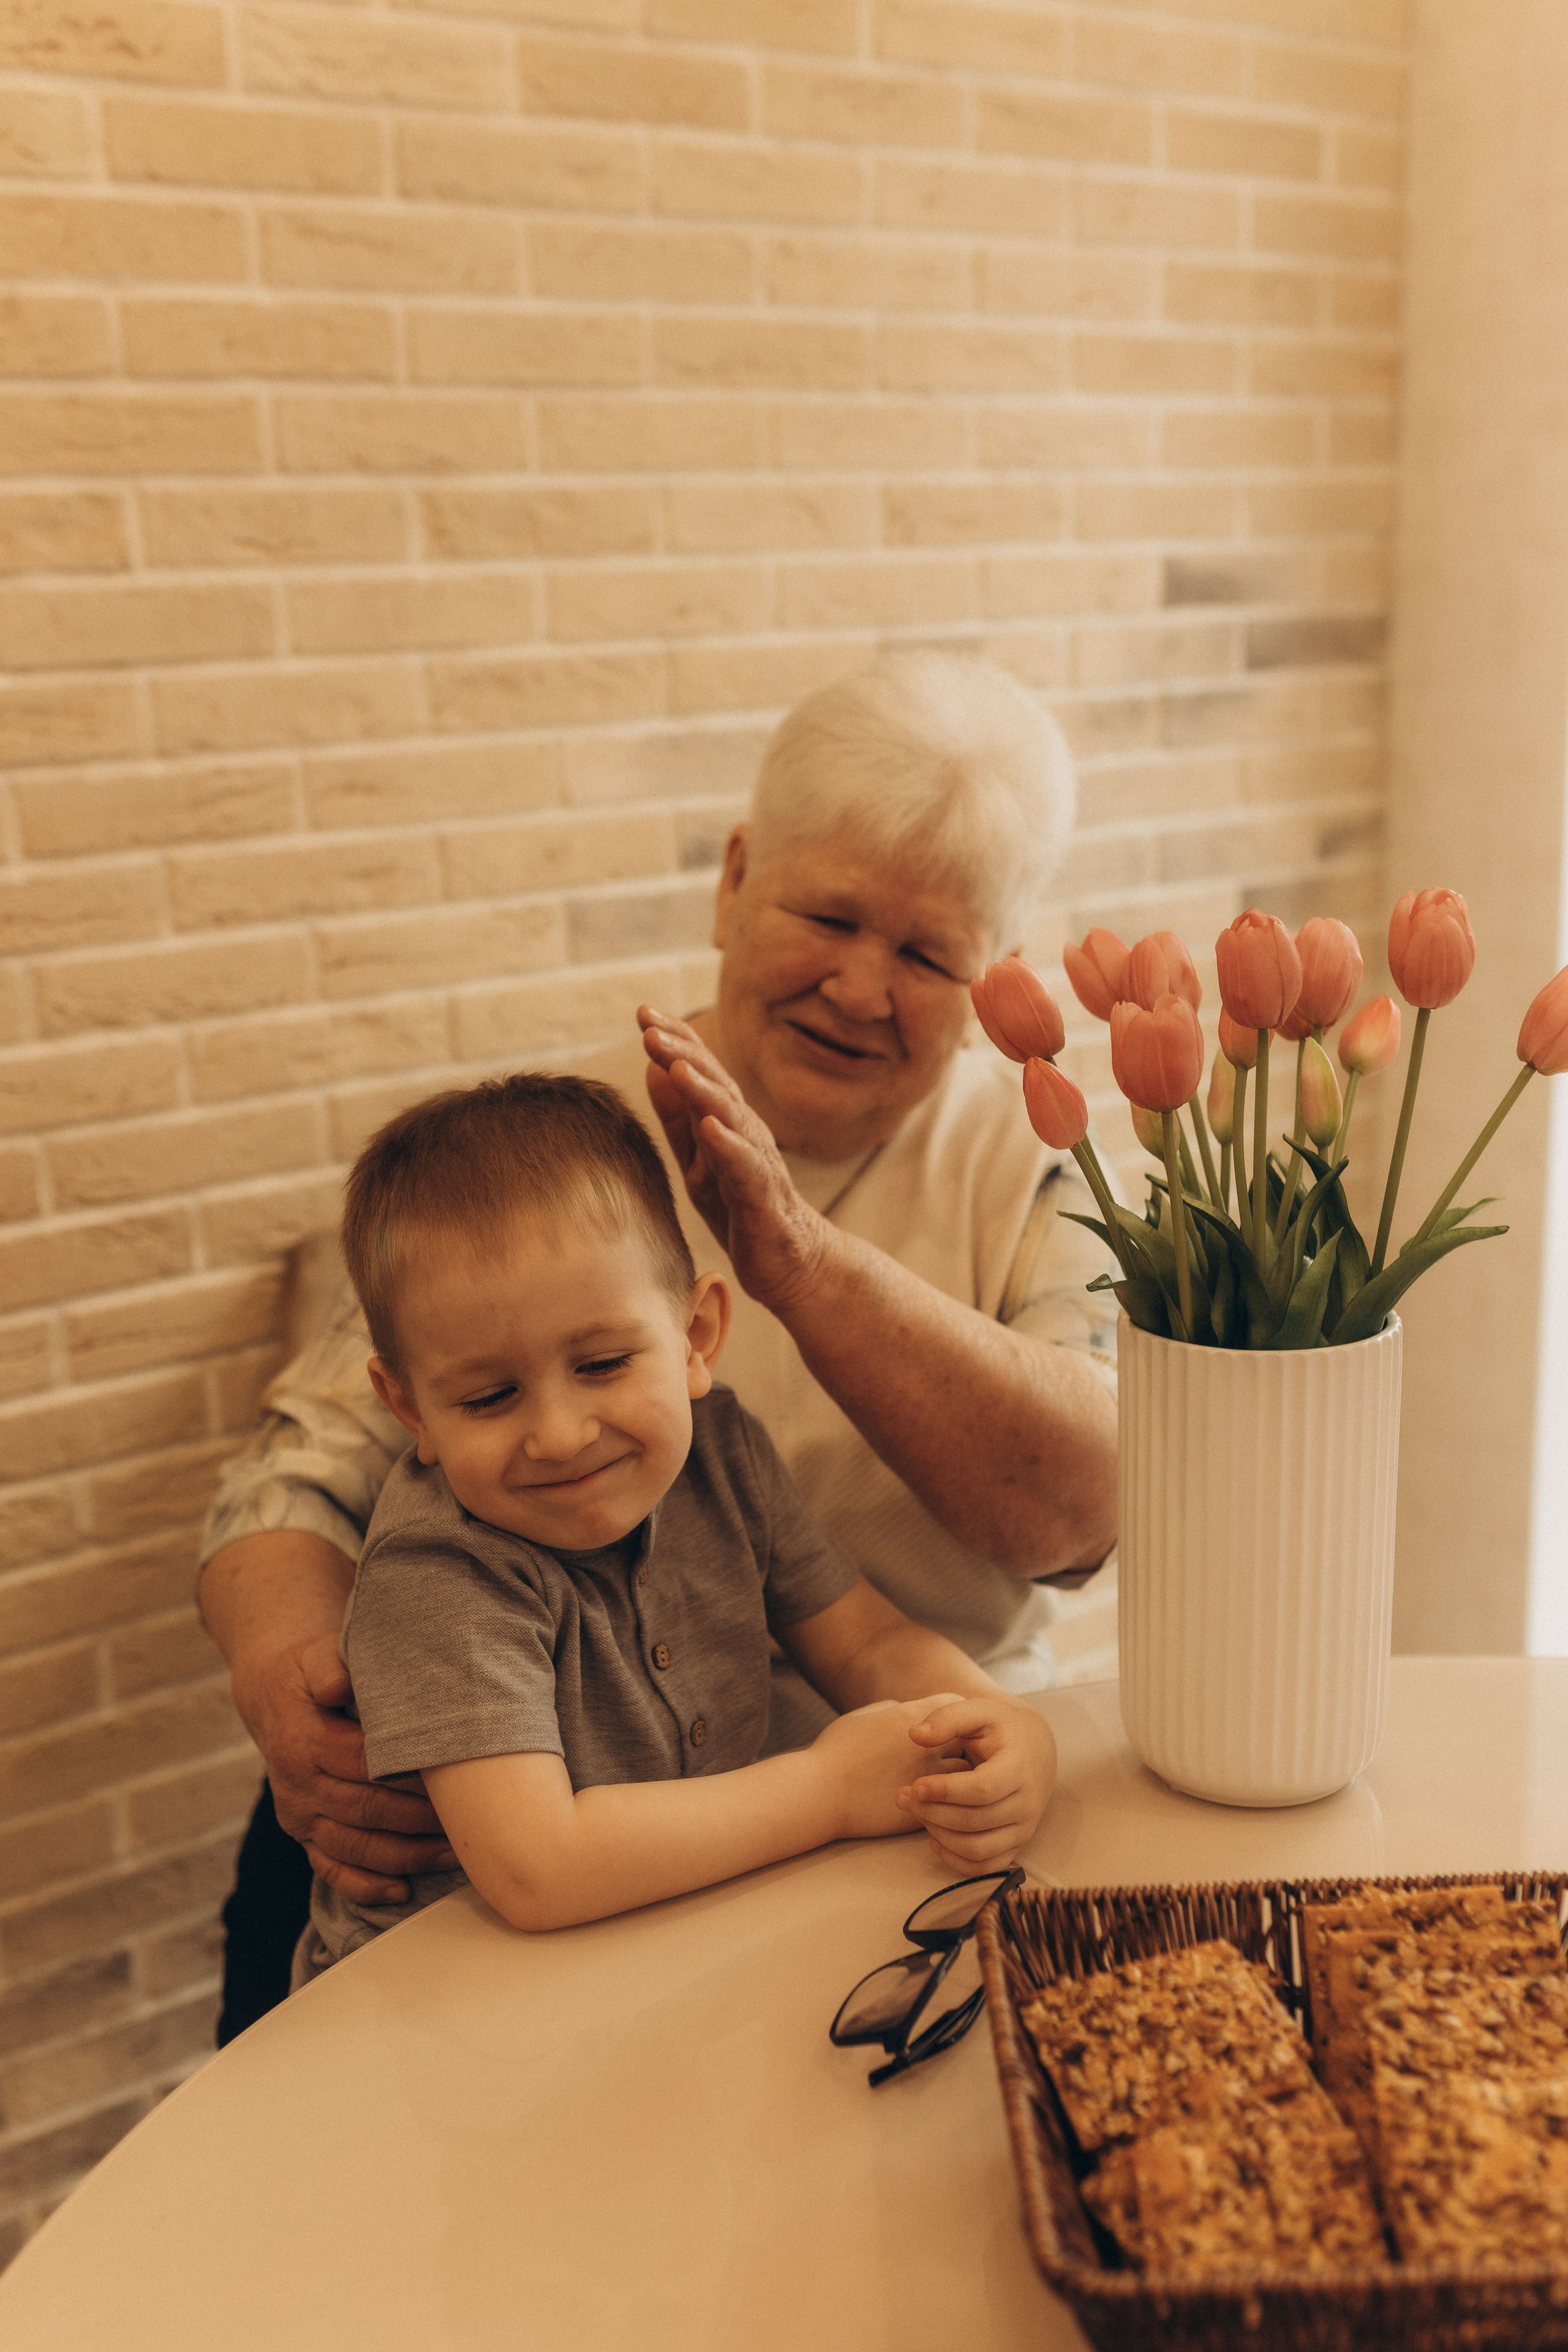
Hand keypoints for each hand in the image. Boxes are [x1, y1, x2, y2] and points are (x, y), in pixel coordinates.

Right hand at [232, 1636, 456, 1903]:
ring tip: (456, 1855)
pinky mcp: (303, 1835)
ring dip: (408, 1857)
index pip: (365, 1765)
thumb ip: (329, 1666)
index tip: (456, 1778)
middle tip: (472, 1821)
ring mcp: (299, 1816)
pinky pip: (332, 1870)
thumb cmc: (310, 1672)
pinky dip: (366, 1886)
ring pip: (356, 1848)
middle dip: (422, 1819)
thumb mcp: (316, 1656)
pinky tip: (402, 1890)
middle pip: (367, 1811)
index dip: (411, 1775)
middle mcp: (298, 1785)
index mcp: (304, 1742)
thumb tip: (337, 1683)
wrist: (273, 1697)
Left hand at [637, 1006, 829, 1310]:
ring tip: (677, 1066)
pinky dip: (728, 1145)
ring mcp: (757, 1164)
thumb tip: (653, 1068)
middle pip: (714, 1084)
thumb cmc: (740, 1208)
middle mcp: (746, 1132)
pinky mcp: (763, 1199)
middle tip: (650, 1027)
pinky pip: (746, 1168)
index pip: (700, 1070)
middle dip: (682, 1053)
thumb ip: (676, 1117)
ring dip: (704, 1091)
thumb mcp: (697, 1160)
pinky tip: (709, 1127)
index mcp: (727, 1120)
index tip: (643, 1012)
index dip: (675, 1040)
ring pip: (731, 1118)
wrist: (790, 1263)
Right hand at [808, 1695, 968, 1841]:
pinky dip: (953, 1801)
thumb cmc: (835, 1752)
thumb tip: (907, 1711)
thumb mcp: (861, 1717)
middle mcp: (927, 1747)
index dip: (954, 1712)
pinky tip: (941, 1801)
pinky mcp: (926, 1809)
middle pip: (969, 1738)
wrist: (820, 1795)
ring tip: (954, 1779)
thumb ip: (891, 1710)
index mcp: (911, 1717)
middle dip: (966, 1742)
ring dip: (963, 1775)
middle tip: (957, 1749)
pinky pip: (955, 1804)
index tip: (949, 1722)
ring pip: (968, 1775)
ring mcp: (929, 1780)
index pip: (955, 1704)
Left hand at [897, 1695, 1057, 1872]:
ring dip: (939, 1835)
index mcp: (1018, 1767)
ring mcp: (1024, 1829)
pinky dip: (955, 1859)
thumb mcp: (978, 1711)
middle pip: (974, 1821)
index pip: (982, 1789)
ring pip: (977, 1848)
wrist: (1034, 1750)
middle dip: (932, 1812)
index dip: (945, 1791)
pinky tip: (934, 1837)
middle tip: (904, 1797)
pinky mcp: (1017, 1846)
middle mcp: (1027, 1803)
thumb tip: (914, 1735)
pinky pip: (985, 1867)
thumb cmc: (999, 1728)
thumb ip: (947, 1718)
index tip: (915, 1785)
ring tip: (918, 1813)